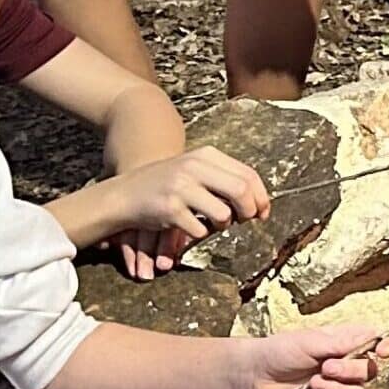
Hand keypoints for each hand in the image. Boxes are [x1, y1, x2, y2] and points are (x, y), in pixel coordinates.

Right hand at [100, 148, 271, 274]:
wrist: (126, 194)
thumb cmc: (166, 184)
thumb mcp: (194, 170)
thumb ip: (223, 178)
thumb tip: (258, 201)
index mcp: (205, 155)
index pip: (248, 174)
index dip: (261, 196)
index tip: (263, 212)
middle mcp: (194, 167)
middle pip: (241, 191)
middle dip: (250, 211)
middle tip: (246, 221)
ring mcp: (181, 188)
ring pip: (224, 214)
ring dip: (225, 225)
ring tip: (215, 224)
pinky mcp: (170, 209)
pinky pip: (200, 230)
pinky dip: (201, 234)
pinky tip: (192, 228)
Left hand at [240, 324, 383, 388]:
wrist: (257, 376)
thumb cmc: (280, 350)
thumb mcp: (311, 340)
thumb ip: (342, 342)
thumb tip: (370, 337)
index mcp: (346, 342)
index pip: (377, 342)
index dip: (386, 346)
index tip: (383, 350)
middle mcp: (346, 364)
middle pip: (370, 370)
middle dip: (350, 370)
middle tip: (327, 367)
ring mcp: (338, 386)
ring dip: (336, 388)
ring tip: (314, 382)